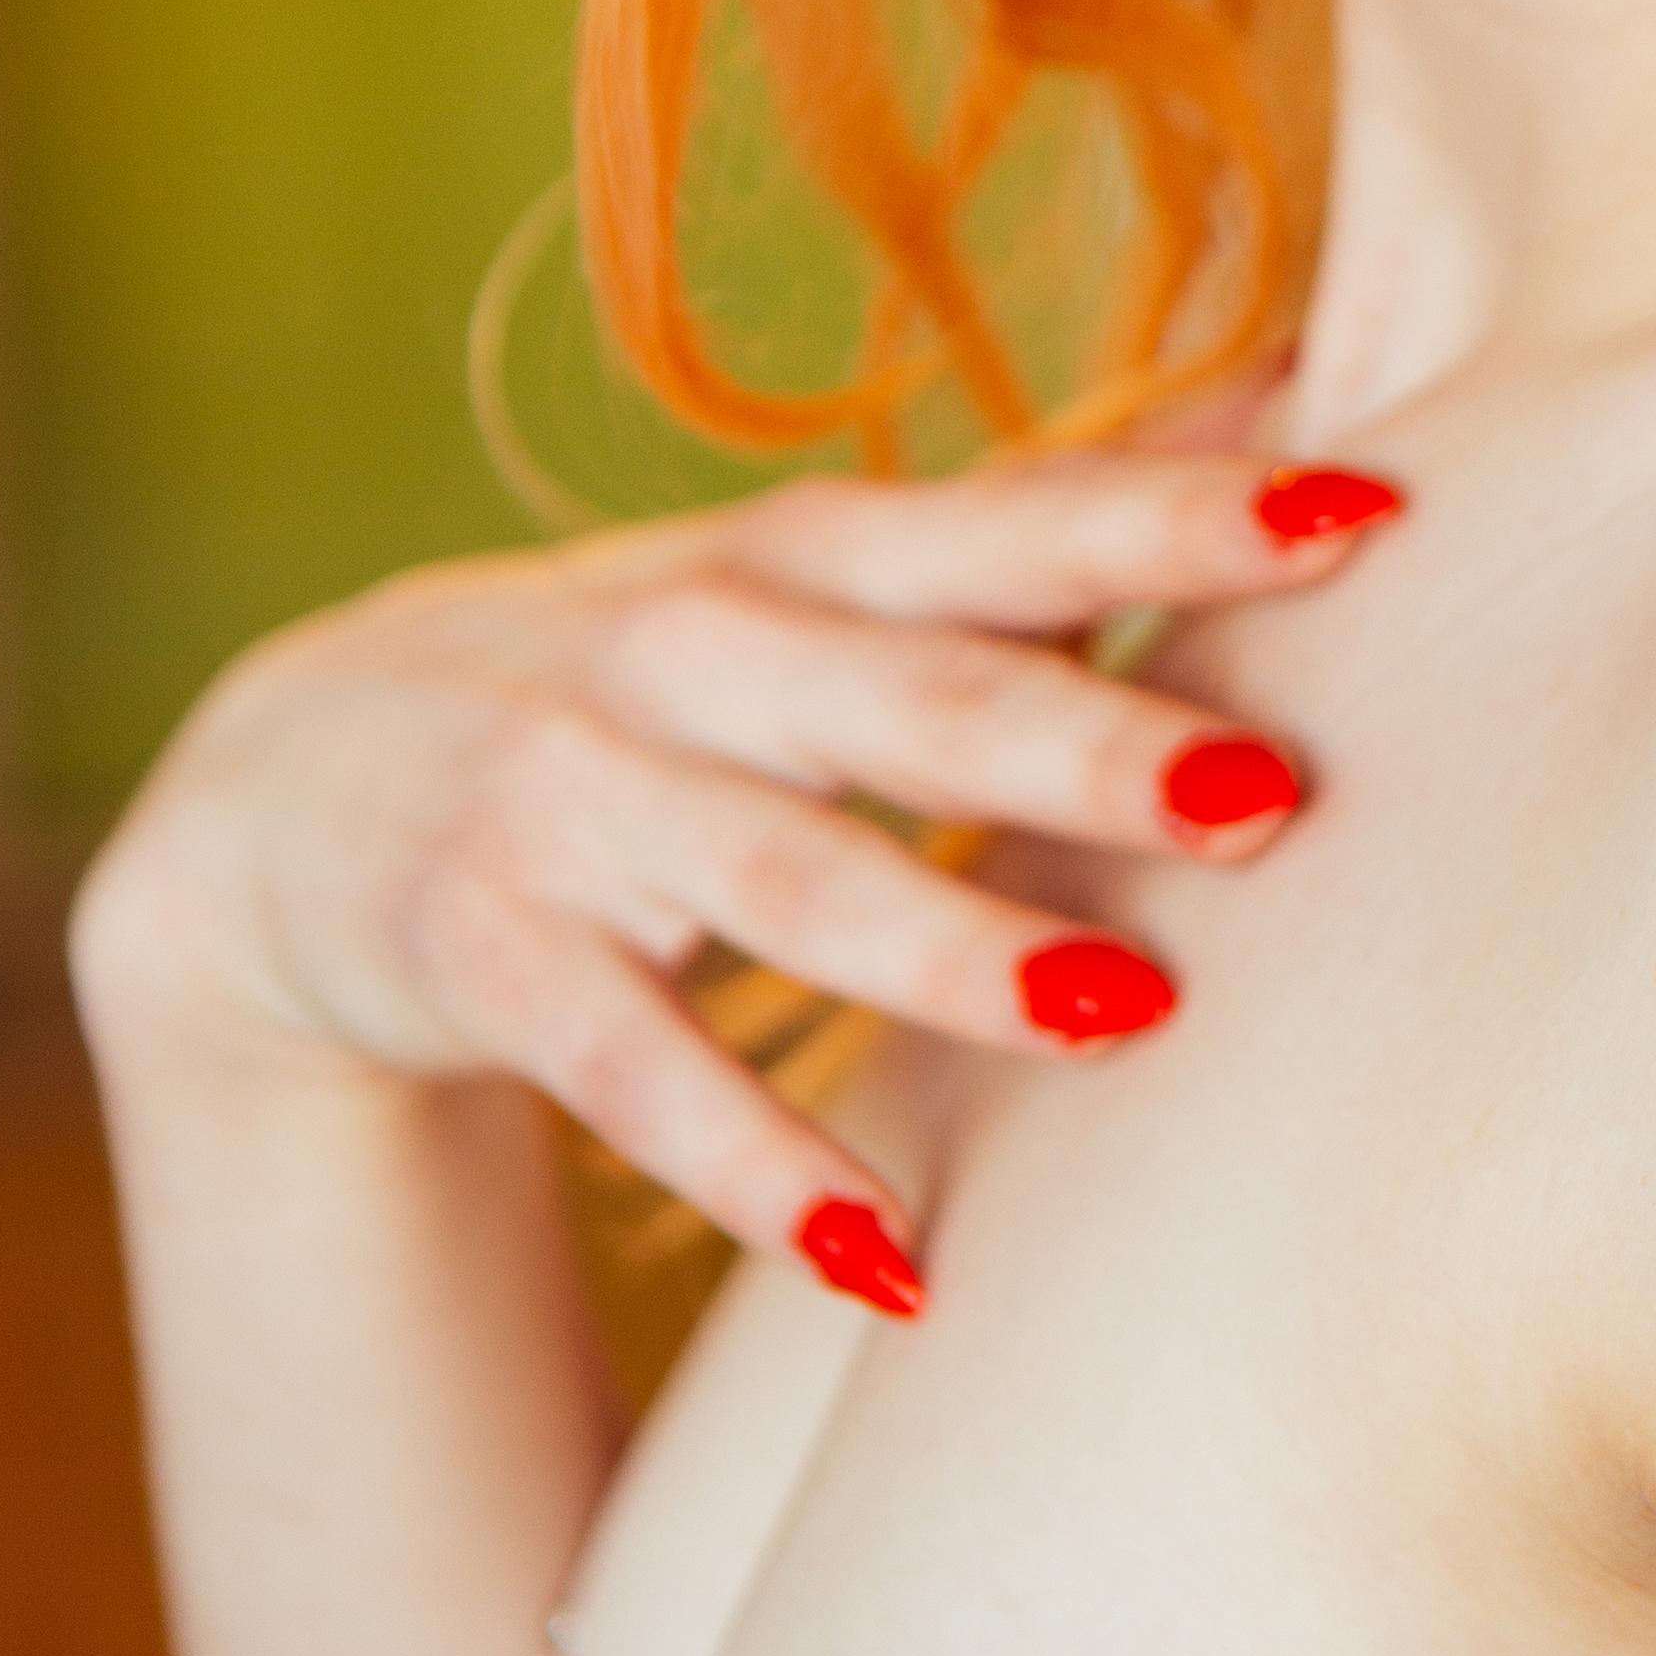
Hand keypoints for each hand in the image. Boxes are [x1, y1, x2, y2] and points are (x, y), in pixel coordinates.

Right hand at [69, 450, 1403, 1305]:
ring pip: (785, 880)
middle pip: (914, 698)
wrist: (293, 789)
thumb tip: (1307, 394)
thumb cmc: (657, 676)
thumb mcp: (825, 575)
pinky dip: (755, 1168)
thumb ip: (1045, 522)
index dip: (1181, 518)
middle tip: (1263, 795)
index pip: (1018, 523)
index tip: (1362, 515)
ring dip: (953, 948)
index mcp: (812, 556)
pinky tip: (889, 1262)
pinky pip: (633, 1075)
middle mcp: (696, 655)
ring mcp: (577, 802)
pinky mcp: (487, 954)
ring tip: (1125, 1011)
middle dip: (1087, 743)